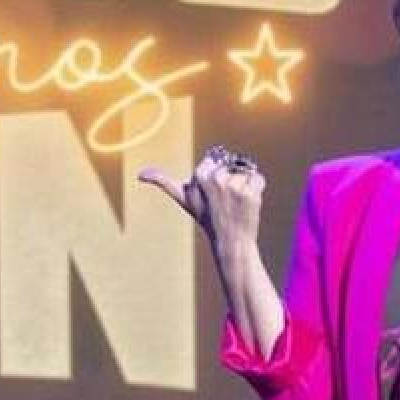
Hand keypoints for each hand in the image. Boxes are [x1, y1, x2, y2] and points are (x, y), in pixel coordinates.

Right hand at [137, 149, 264, 252]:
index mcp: (200, 175)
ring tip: (237, 203)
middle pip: (231, 163)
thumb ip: (164, 182)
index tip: (212, 194)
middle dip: (232, 177)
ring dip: (245, 184)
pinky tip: (249, 204)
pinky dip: (258, 189)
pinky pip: (258, 178)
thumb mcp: (184, 198)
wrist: (230, 241)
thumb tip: (140, 174)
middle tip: (225, 200)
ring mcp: (234, 185)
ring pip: (246, 170)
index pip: (215, 158)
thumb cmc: (207, 218)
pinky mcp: (250, 192)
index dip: (216, 175)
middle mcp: (216, 178)